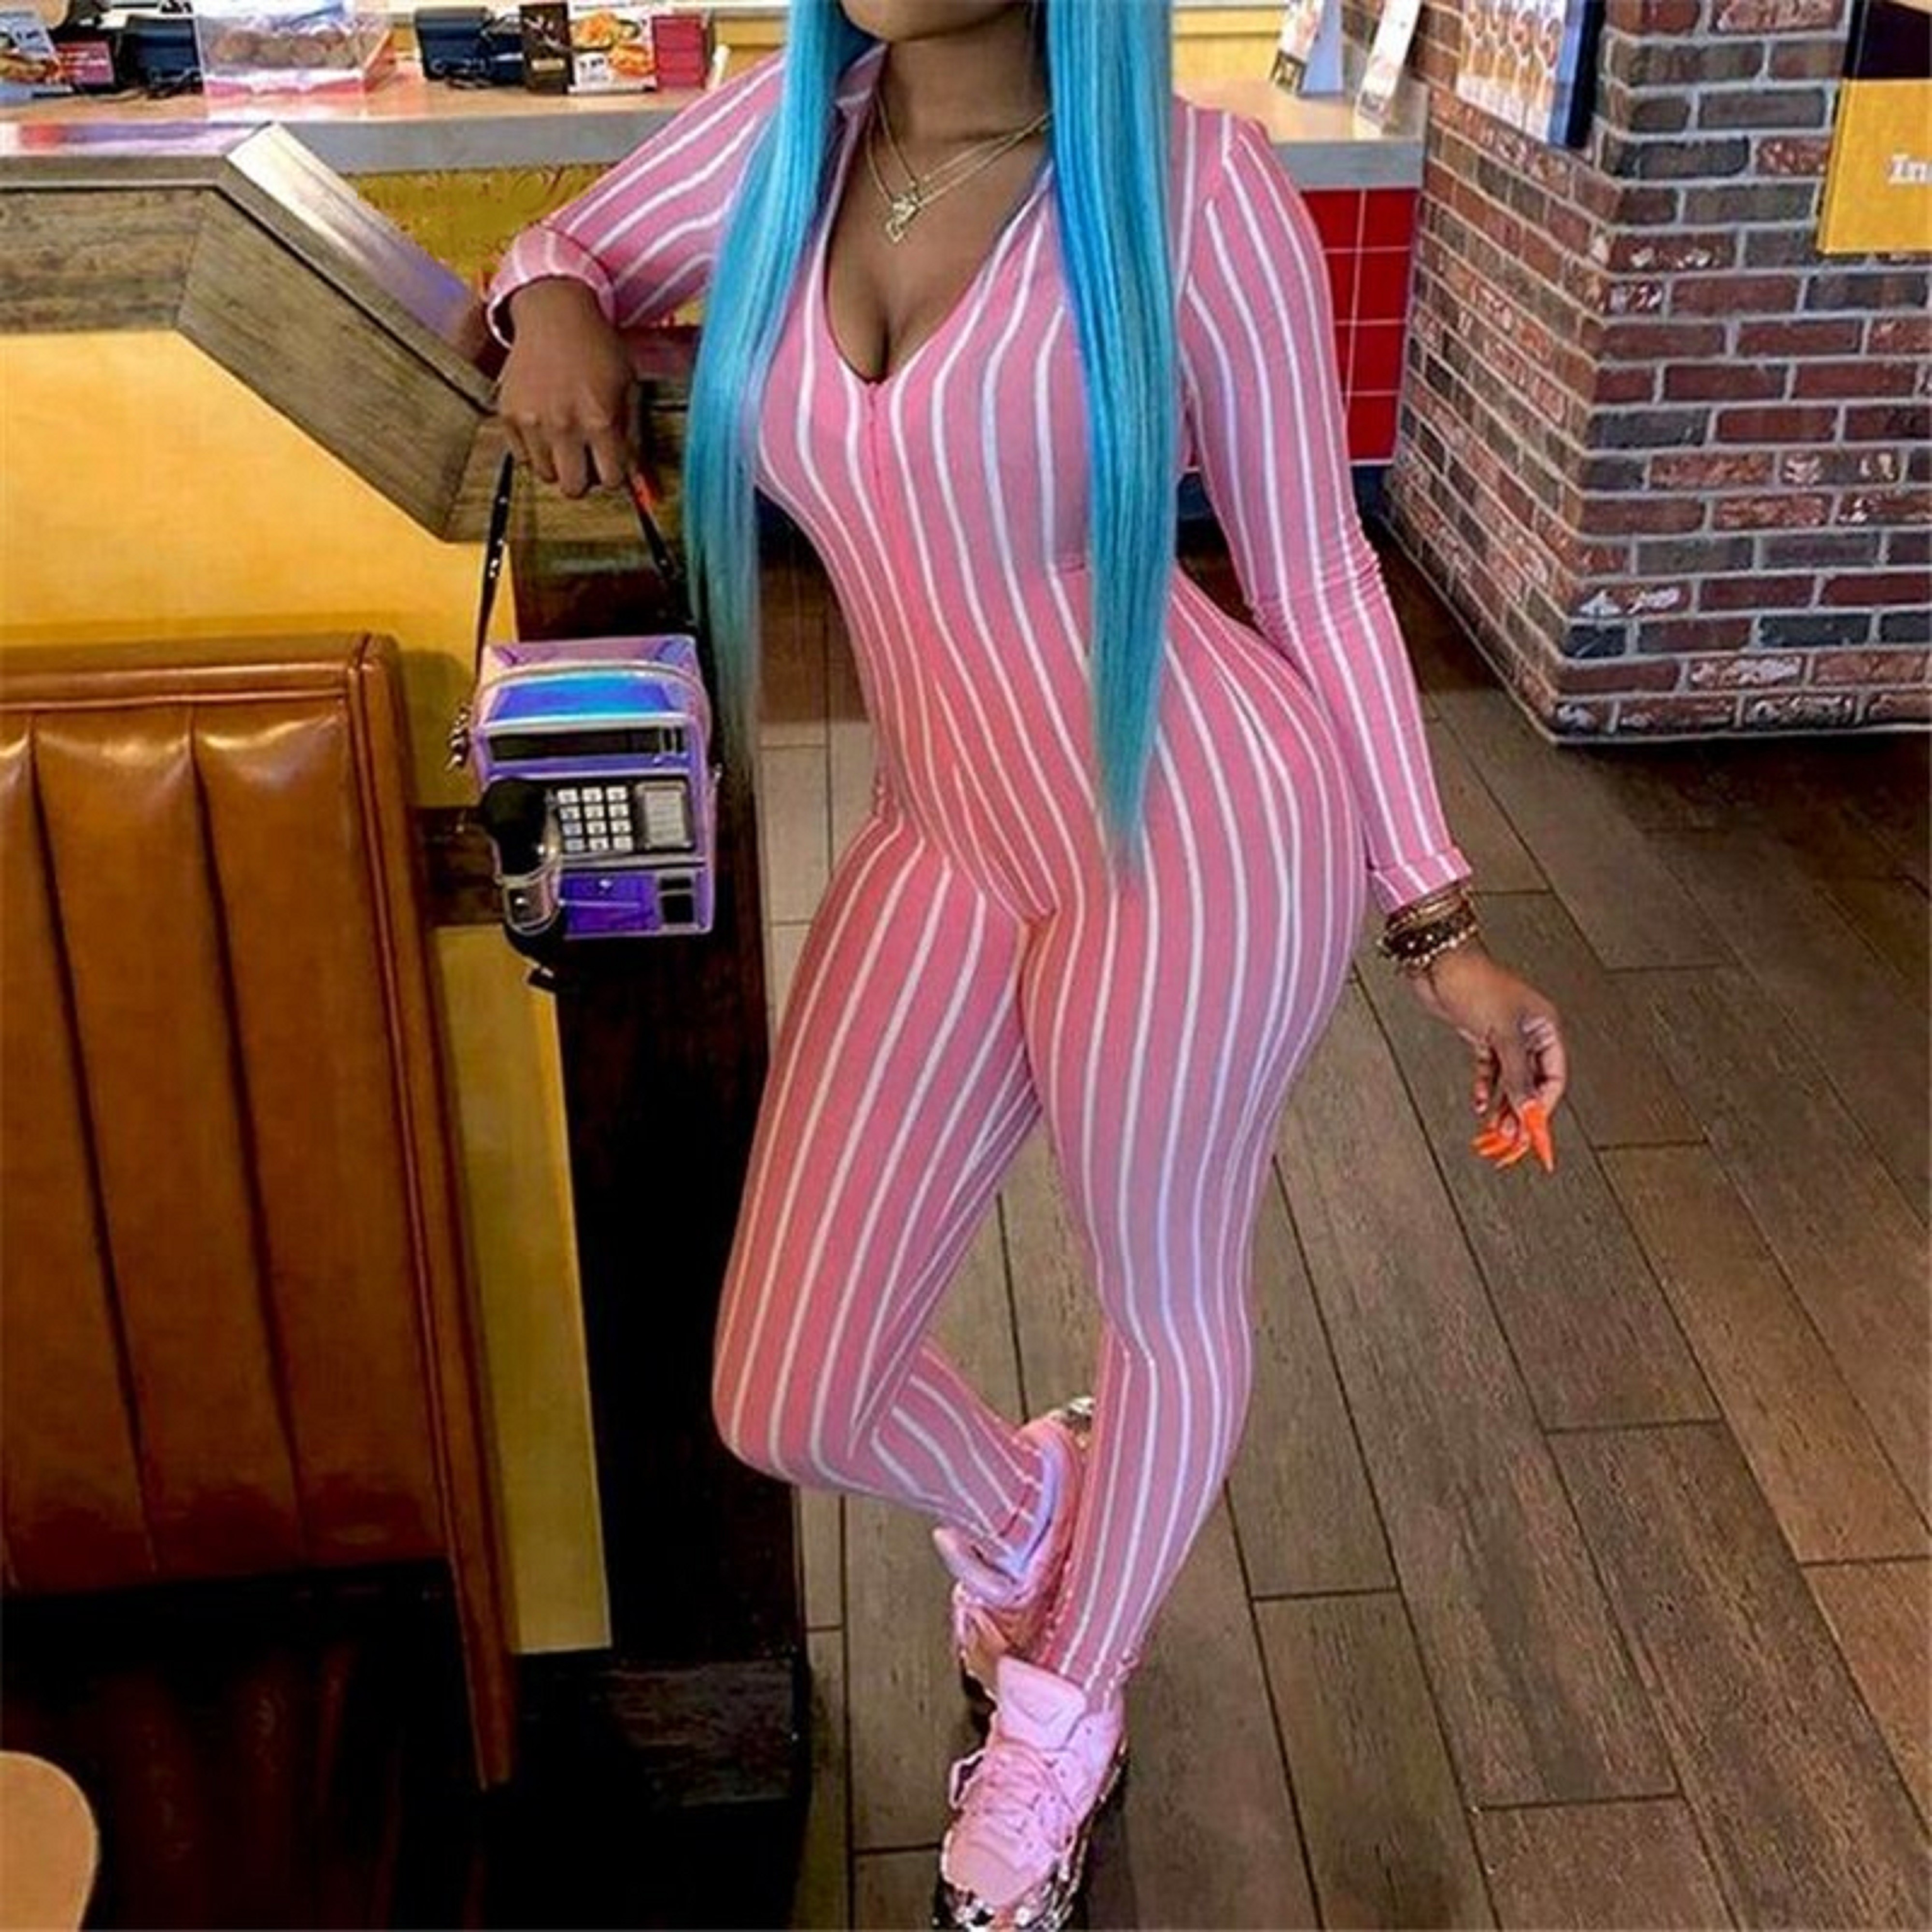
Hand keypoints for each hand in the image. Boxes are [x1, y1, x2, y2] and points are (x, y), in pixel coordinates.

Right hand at [496, 277, 639, 497]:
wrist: (554, 315)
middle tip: (585, 455)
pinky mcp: (508, 415)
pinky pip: (521, 457)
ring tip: (564, 433)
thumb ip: (633, 438)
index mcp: (599, 420)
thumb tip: (640, 481)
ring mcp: (531, 421)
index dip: (613, 472)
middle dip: (584, 477)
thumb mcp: (629, 388)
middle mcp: (563, 425)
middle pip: (573, 488)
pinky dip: (534, 448)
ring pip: (546, 475)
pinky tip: (544, 422)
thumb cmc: (597, 349)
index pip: (611, 480)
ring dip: (557, 462)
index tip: (610, 459)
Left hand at [1405, 940, 1566, 1171]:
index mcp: (1544, 1028)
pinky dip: (1484, 1088)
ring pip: (1510, 1080)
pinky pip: (1489, 1070)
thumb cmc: (1474, 982)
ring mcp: (1505, 1035)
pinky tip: (1479, 1104)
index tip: (1533, 1134)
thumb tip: (1529, 1109)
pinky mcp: (1483, 1036)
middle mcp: (1528, 1033)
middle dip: (1520, 1112)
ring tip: (1493, 1131)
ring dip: (1502, 1106)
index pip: (1553, 1079)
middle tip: (1510, 1140)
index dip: (1542, 1109)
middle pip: (1532, 1083)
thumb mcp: (1501, 1035)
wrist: (1439, 963)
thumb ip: (1516, 1075)